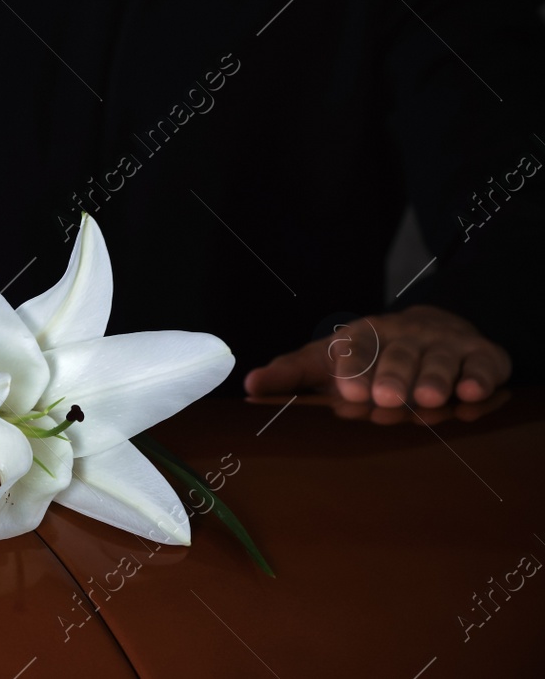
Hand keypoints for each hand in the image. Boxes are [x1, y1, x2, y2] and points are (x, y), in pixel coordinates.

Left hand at [243, 305, 511, 407]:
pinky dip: (477, 379)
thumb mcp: (326, 362)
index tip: (348, 392)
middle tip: (386, 399)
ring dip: (433, 379)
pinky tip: (470, 394)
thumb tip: (249, 386)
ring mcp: (442, 344)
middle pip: (396, 356)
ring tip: (429, 399)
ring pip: (437, 361)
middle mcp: (403, 336)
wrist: (432, 330)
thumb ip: (290, 373)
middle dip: (392, 376)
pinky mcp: (479, 355)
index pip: (355, 350)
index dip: (352, 370)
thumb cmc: (370, 357)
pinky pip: (480, 366)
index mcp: (363, 336)